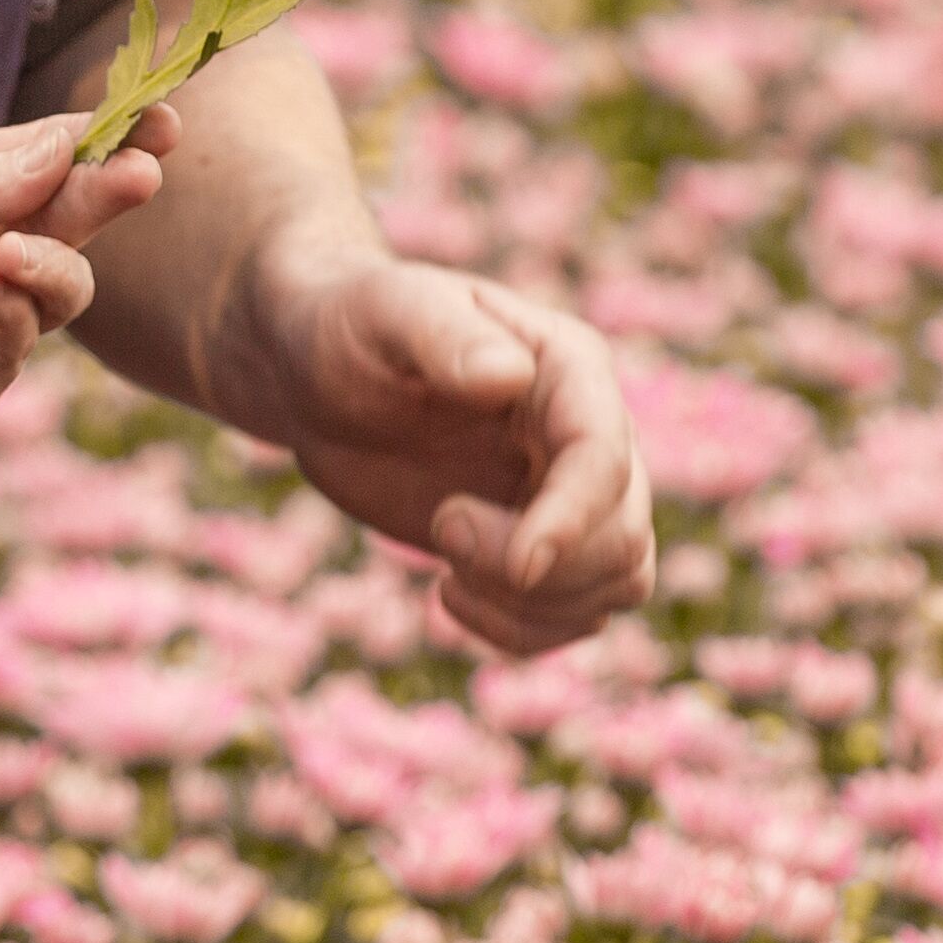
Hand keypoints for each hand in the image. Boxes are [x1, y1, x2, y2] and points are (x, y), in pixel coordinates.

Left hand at [0, 111, 175, 488]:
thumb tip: (65, 148)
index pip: (38, 152)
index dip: (98, 135)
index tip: (156, 115)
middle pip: (65, 209)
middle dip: (108, 187)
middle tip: (146, 169)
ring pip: (65, 276)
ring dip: (58, 257)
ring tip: (18, 252)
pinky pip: (25, 334)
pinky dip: (19, 305)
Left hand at [238, 259, 650, 653]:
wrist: (318, 377)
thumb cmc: (347, 328)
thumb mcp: (383, 312)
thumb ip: (443, 335)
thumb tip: (508, 375)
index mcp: (568, 367)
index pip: (605, 457)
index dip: (574, 521)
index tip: (519, 565)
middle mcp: (589, 432)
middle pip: (624, 535)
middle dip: (535, 566)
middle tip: (442, 528)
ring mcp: (571, 493)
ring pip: (615, 583)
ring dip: (531, 604)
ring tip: (446, 565)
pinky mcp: (541, 545)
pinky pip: (577, 616)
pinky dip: (521, 630)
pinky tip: (447, 593)